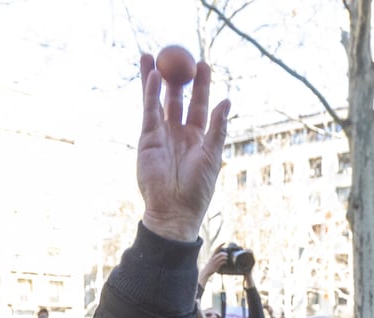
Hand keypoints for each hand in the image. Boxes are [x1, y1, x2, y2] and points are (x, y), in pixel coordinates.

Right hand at [136, 53, 230, 242]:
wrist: (174, 209)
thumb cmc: (198, 188)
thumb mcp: (212, 155)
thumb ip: (218, 127)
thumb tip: (227, 100)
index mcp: (198, 137)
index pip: (199, 104)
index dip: (201, 84)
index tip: (203, 64)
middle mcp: (179, 133)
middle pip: (176, 98)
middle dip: (176, 76)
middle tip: (179, 53)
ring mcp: (161, 134)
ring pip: (158, 100)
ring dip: (155, 78)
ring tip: (153, 55)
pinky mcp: (147, 138)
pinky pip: (148, 110)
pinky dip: (148, 92)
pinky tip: (150, 74)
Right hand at [199, 247, 229, 282]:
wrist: (206, 271)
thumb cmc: (210, 265)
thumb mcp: (212, 260)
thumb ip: (217, 257)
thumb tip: (224, 256)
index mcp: (212, 255)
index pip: (216, 248)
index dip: (221, 245)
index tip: (225, 242)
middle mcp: (213, 258)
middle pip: (219, 253)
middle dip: (224, 253)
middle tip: (227, 254)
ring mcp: (215, 262)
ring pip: (221, 258)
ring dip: (225, 258)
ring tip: (227, 258)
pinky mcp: (216, 266)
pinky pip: (221, 263)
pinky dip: (224, 262)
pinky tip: (225, 262)